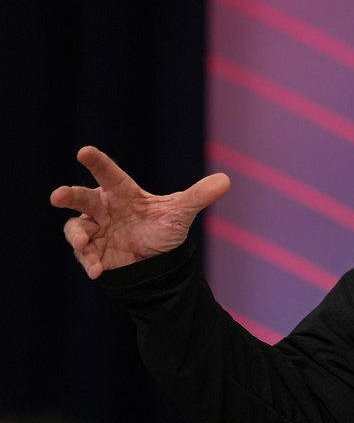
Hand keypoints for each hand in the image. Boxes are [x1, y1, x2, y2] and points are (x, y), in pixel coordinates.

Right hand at [50, 146, 230, 278]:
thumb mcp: (181, 213)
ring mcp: (96, 230)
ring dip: (77, 235)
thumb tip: (226, 180)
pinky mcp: (95, 252)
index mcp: (122, 192)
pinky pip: (86, 255)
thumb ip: (199, 196)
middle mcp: (104, 208)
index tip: (84, 151)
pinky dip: (89, 262)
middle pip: (81, 197)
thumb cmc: (163, 229)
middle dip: (69, 195)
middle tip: (57, 195)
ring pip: (76, 227)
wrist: (159, 262)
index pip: (109, 174)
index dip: (97, 163)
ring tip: (83, 242)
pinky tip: (97, 271)